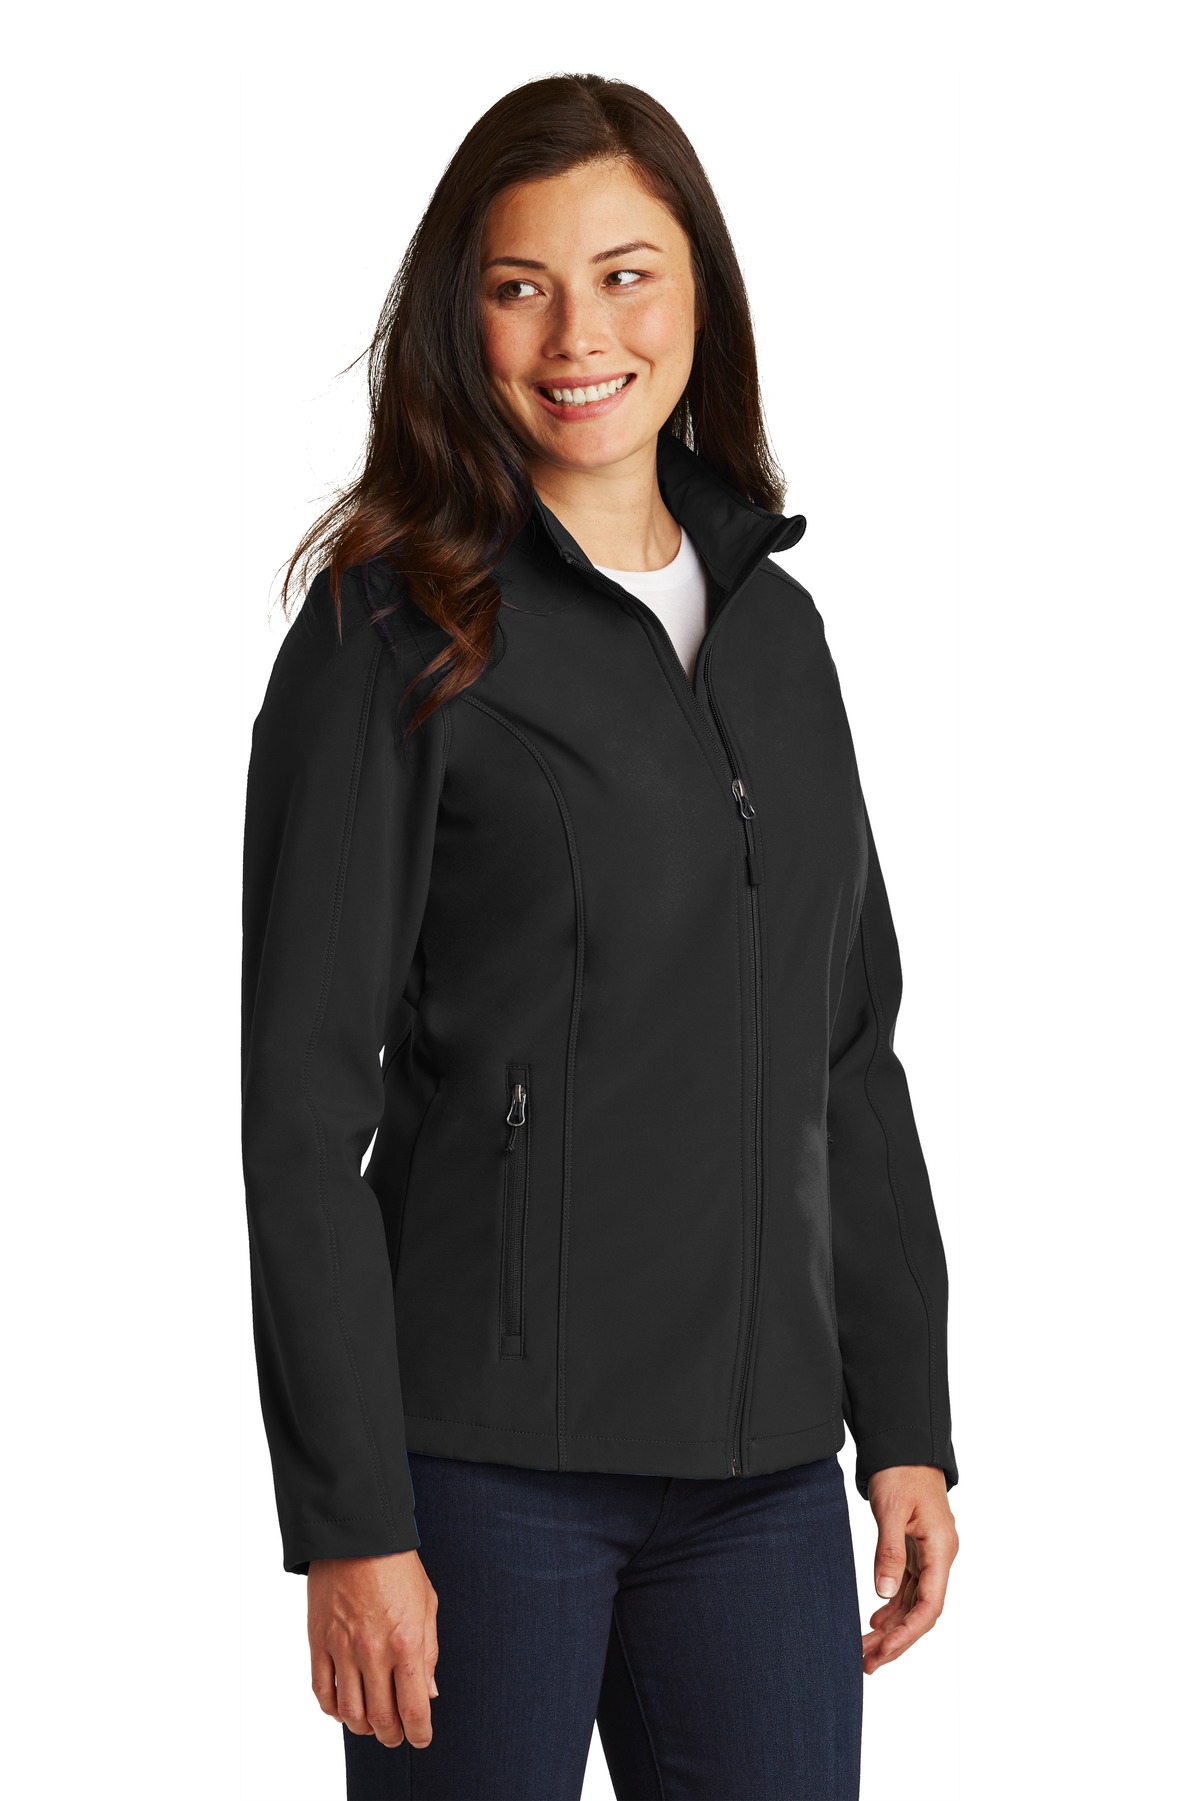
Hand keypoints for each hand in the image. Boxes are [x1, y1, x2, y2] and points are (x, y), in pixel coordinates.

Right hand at [308, 1550, 439, 1747]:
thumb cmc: (397, 1565)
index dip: (419, 1732)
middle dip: (391, 1735)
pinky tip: (343, 1709)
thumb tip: (429, 1692)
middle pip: (380, 1716)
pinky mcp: (318, 1641)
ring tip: (371, 1726)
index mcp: (406, 1641)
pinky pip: (321, 1690)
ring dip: (362, 1727)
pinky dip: (331, 1709)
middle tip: (396, 1736)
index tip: (421, 1739)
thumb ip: (428, 1652)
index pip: (412, 1706)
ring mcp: (342, 1648)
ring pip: (349, 1711)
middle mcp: (373, 1651)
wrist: (358, 1534)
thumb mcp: (427, 1604)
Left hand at [862, 1465, 957, 1674]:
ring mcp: (929, 1554)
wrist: (906, 1443)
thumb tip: (883, 1594)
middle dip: (897, 1641)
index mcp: (941, 1549)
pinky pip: (907, 1586)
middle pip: (922, 1611)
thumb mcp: (891, 1509)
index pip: (930, 1606)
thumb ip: (888, 1551)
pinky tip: (875, 1622)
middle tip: (866, 1663)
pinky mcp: (916, 1548)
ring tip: (864, 1650)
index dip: (907, 1634)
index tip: (884, 1653)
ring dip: (892, 1628)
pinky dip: (892, 1606)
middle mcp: (940, 1556)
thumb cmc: (901, 1470)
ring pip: (913, 1602)